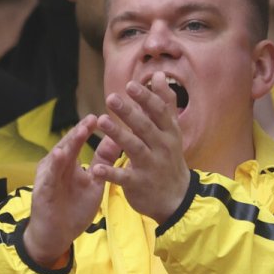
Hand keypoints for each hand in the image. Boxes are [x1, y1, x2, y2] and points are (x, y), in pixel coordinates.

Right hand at [22, 116, 102, 268]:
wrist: (57, 236)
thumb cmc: (74, 208)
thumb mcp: (94, 182)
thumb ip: (103, 161)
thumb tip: (117, 138)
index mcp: (68, 163)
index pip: (78, 142)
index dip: (89, 129)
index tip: (104, 116)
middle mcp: (55, 167)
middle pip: (68, 145)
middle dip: (80, 131)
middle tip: (93, 118)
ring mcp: (48, 178)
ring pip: (58, 157)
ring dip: (68, 144)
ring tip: (81, 131)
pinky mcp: (43, 192)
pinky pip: (49, 177)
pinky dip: (55, 165)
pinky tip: (61, 155)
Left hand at [93, 75, 191, 226]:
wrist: (177, 198)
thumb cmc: (170, 159)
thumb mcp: (173, 130)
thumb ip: (165, 103)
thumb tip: (159, 75)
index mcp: (169, 133)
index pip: (160, 112)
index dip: (146, 98)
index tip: (131, 85)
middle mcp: (162, 147)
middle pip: (145, 127)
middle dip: (129, 112)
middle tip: (111, 98)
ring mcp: (151, 166)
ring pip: (134, 148)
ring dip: (118, 135)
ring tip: (101, 121)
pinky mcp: (139, 184)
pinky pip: (123, 177)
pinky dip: (110, 173)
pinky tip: (96, 168)